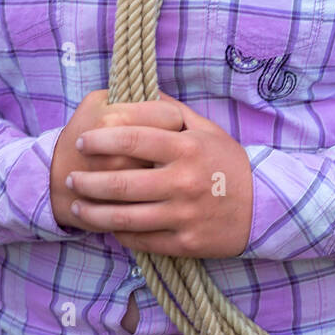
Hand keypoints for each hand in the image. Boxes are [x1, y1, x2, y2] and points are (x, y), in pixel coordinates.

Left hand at [65, 97, 253, 257]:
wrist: (264, 206)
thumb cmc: (228, 163)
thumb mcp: (207, 129)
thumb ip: (172, 112)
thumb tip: (139, 91)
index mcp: (187, 148)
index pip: (133, 139)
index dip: (101, 139)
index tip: (82, 142)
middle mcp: (183, 181)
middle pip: (121, 183)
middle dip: (88, 181)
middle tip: (70, 178)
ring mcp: (184, 215)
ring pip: (125, 218)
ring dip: (94, 213)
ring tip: (77, 206)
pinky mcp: (185, 243)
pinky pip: (141, 240)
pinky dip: (118, 234)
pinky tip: (106, 226)